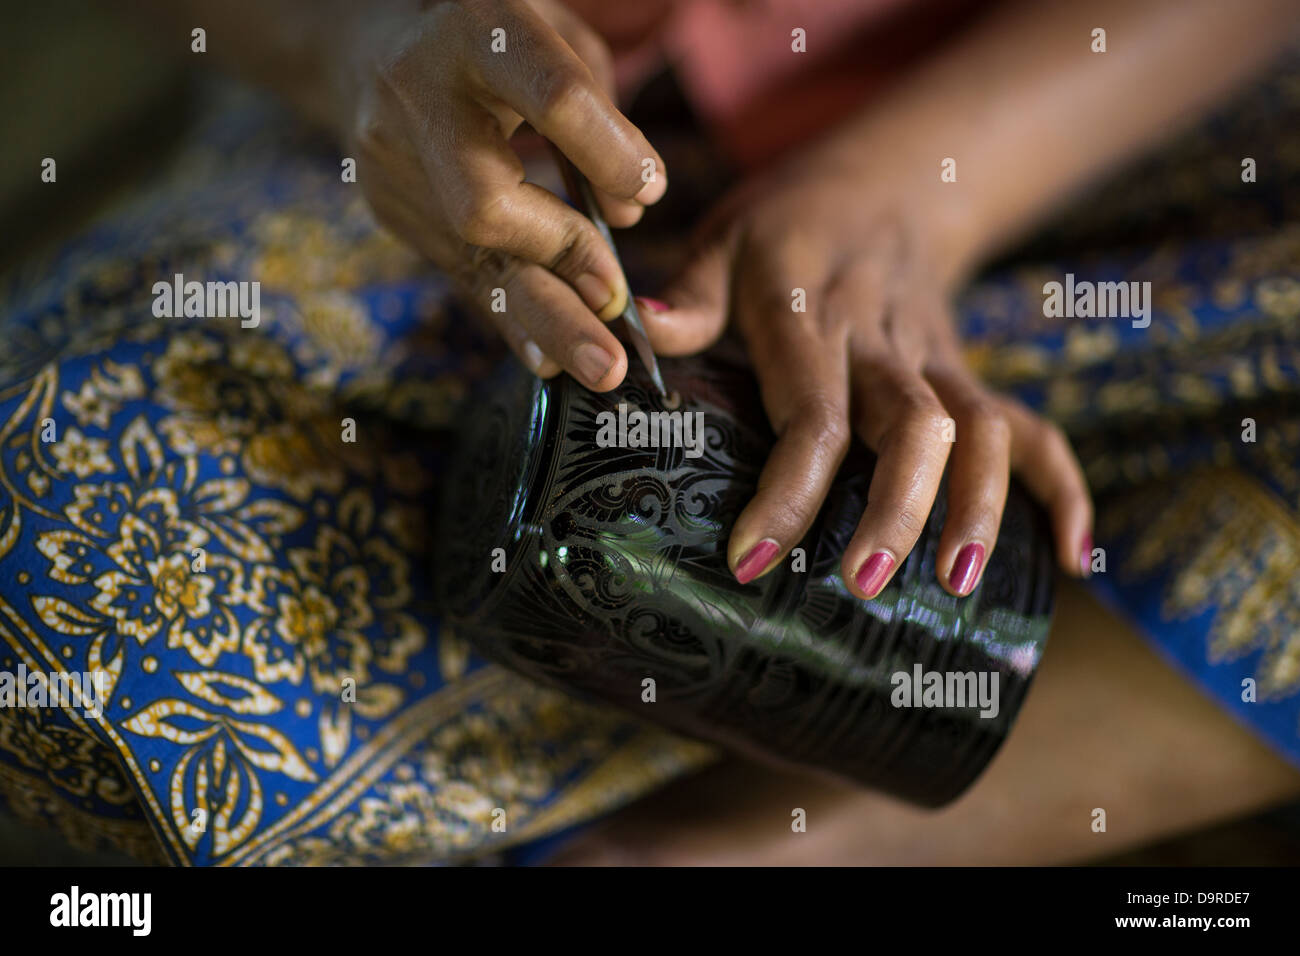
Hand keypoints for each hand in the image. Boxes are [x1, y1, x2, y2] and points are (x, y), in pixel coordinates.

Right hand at [341, 0, 664, 388]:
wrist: (366, 46)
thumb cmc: (490, 40)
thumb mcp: (554, 33)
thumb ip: (602, 115)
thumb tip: (631, 210)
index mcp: (475, 31)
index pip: (552, 98)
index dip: (607, 153)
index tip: (651, 192)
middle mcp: (421, 99)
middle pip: (486, 202)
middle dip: (560, 258)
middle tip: (615, 303)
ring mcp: (393, 162)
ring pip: (475, 259)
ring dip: (547, 319)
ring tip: (602, 368)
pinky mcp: (390, 209)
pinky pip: (462, 275)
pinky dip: (513, 318)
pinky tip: (550, 359)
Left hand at [639, 149, 1092, 596]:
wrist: (893, 178)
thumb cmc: (787, 228)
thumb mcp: (727, 240)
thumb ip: (690, 294)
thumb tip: (636, 333)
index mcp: (809, 312)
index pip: (810, 410)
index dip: (787, 489)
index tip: (751, 560)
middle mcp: (881, 339)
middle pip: (911, 425)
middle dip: (894, 511)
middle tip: (862, 589)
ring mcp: (937, 357)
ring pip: (982, 428)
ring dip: (980, 508)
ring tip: (956, 588)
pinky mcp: (970, 373)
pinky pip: (1031, 428)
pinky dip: (1061, 488)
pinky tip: (1073, 556)